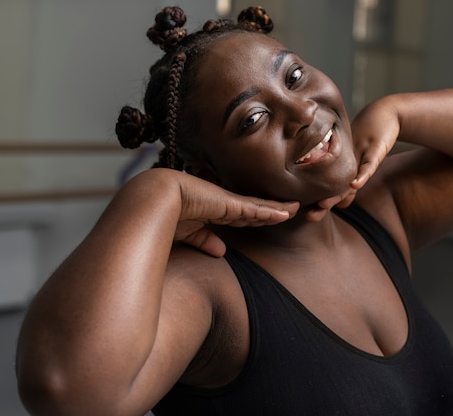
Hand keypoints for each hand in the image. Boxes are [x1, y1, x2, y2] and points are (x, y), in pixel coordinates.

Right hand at [174, 173, 298, 255]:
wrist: (156, 199)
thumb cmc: (164, 214)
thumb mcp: (188, 233)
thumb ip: (205, 240)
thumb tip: (221, 252)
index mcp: (213, 210)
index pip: (240, 216)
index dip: (257, 217)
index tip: (270, 218)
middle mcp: (223, 204)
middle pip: (255, 209)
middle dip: (273, 210)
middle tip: (291, 209)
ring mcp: (228, 202)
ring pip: (260, 207)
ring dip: (279, 208)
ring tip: (296, 208)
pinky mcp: (231, 204)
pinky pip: (257, 209)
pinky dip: (273, 211)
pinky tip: (287, 213)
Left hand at [307, 100, 400, 221]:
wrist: (384, 115)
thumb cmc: (369, 140)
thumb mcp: (361, 163)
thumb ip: (353, 182)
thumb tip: (342, 204)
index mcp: (342, 169)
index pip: (332, 190)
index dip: (321, 204)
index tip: (308, 217)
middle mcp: (347, 164)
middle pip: (334, 187)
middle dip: (323, 203)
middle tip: (309, 216)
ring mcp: (359, 156)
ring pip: (347, 177)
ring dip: (335, 192)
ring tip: (323, 204)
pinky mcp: (375, 150)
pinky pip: (369, 164)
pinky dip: (363, 175)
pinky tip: (354, 184)